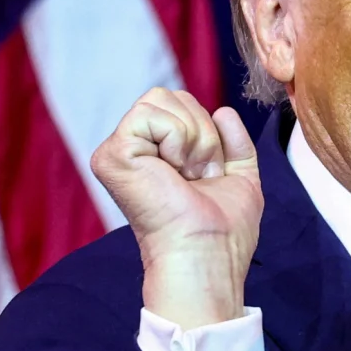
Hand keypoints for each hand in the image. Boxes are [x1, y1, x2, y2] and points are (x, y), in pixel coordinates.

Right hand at [91, 88, 263, 329]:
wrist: (207, 255)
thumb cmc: (224, 231)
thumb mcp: (239, 179)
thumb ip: (235, 145)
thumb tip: (223, 112)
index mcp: (158, 156)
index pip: (183, 105)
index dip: (209, 134)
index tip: (209, 175)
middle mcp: (135, 150)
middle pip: (173, 95)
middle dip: (202, 133)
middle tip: (197, 175)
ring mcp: (119, 151)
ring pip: (161, 98)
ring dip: (191, 137)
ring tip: (185, 175)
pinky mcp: (111, 154)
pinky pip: (151, 113)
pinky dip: (175, 138)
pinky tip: (172, 172)